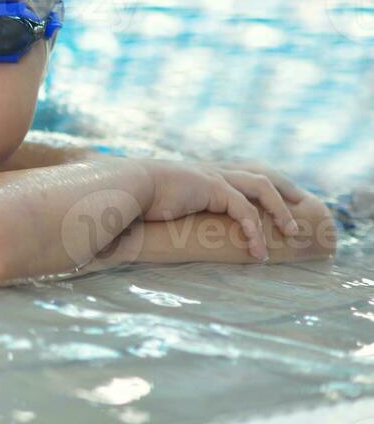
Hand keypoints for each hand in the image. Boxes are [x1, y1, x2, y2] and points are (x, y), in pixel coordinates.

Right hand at [139, 160, 301, 259]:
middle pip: (260, 172)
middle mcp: (210, 171)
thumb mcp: (156, 208)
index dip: (263, 184)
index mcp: (200, 174)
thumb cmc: (132, 202)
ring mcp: (212, 176)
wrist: (122, 188)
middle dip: (285, 189)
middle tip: (301, 206)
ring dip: (280, 210)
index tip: (279, 200)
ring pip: (261, 187)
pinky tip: (258, 252)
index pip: (241, 173)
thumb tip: (149, 238)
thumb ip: (164, 216)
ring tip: (292, 233)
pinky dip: (255, 231)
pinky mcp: (211, 186)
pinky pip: (244, 210)